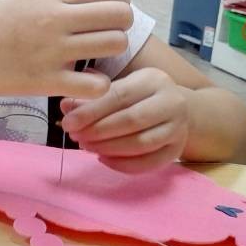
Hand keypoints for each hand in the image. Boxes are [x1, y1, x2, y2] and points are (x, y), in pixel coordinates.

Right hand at [0, 0, 133, 99]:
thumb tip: (103, 3)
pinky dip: (97, 84)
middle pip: (120, 18)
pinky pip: (97, 84)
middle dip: (120, 26)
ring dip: (110, 52)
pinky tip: (83, 80)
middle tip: (104, 36)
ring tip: (93, 57)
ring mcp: (53, 51)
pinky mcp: (47, 81)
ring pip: (114, 46)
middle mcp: (55, 18)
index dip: (119, 4)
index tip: (109, 15)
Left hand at [60, 67, 189, 172]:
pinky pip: (149, 163)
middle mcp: (172, 102)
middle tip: (75, 136)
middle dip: (98, 131)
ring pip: (142, 143)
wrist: (171, 109)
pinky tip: (103, 159)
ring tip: (86, 146)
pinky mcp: (177, 150)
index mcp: (154, 80)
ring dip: (108, 148)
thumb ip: (90, 97)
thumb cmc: (135, 96)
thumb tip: (66, 107)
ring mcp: (179, 128)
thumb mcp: (116, 88)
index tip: (68, 123)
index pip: (119, 96)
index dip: (91, 112)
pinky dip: (123, 165)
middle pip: (132, 120)